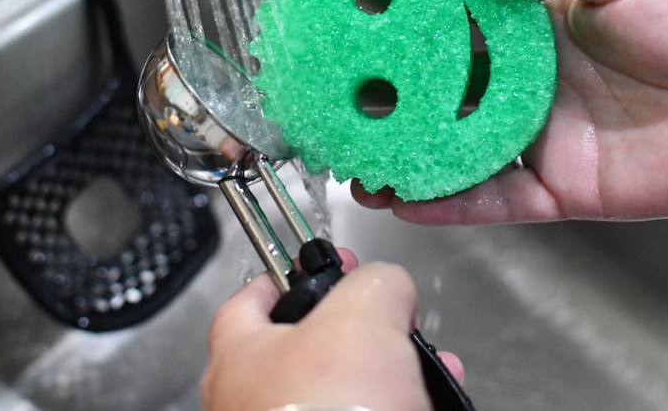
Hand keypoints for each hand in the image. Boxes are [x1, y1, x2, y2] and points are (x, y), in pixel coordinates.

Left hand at [202, 249, 462, 409]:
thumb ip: (375, 284)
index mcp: (238, 358)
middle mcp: (252, 406)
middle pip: (307, 352)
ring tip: (428, 370)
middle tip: (390, 324)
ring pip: (340, 396)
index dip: (286, 279)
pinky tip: (428, 406)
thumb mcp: (362, 313)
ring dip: (389, 377)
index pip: (247, 302)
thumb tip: (388, 286)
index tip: (312, 270)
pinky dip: (396, 410)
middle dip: (361, 334)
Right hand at [356, 0, 667, 222]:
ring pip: (458, 153)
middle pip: (443, 99)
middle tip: (343, 105)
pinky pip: (495, 200)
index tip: (361, 31)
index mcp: (538, 34)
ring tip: (358, 160)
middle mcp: (531, 89)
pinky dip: (451, 202)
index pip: (454, 33)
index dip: (405, 33)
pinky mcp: (563, 189)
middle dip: (393, 104)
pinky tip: (409, 197)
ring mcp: (543, 141)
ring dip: (408, 158)